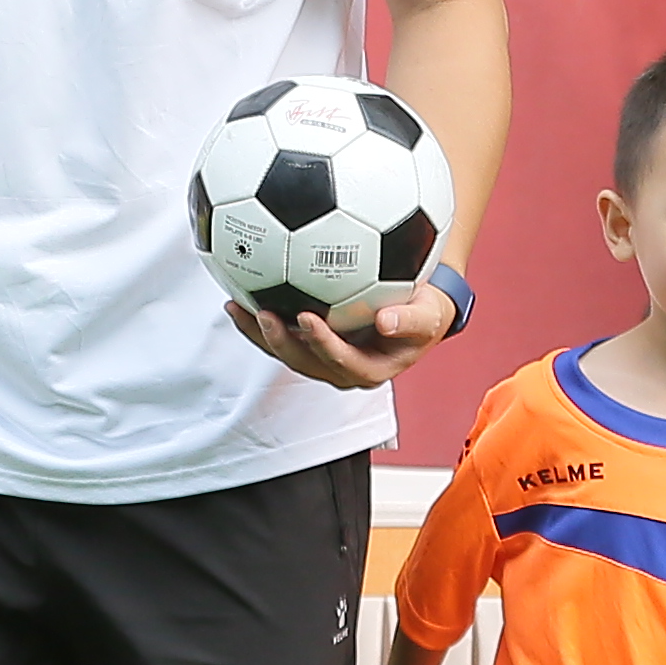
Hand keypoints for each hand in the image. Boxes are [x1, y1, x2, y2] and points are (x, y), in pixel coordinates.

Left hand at [226, 281, 457, 394]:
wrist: (415, 312)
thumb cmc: (424, 314)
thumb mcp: (428, 317)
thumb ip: (410, 321)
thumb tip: (386, 320)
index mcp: (368, 370)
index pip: (341, 361)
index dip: (322, 344)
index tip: (307, 318)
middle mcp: (339, 368)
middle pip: (304, 361)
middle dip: (280, 342)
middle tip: (264, 314)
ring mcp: (321, 357)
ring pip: (286, 350)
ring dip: (260, 332)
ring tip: (237, 308)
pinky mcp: (308, 341)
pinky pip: (281, 332)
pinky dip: (258, 318)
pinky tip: (239, 295)